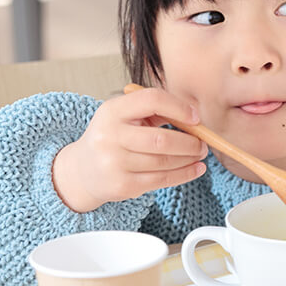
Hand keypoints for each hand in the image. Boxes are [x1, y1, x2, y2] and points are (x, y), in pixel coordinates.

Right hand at [52, 87, 207, 211]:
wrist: (82, 170)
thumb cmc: (112, 137)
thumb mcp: (123, 116)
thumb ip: (154, 111)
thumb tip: (194, 118)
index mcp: (112, 111)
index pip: (151, 100)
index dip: (178, 107)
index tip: (195, 117)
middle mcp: (110, 136)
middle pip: (161, 139)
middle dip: (190, 142)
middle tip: (203, 143)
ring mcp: (114, 163)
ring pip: (164, 162)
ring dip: (189, 159)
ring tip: (200, 154)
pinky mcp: (122, 185)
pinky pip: (161, 180)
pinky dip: (184, 174)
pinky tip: (195, 169)